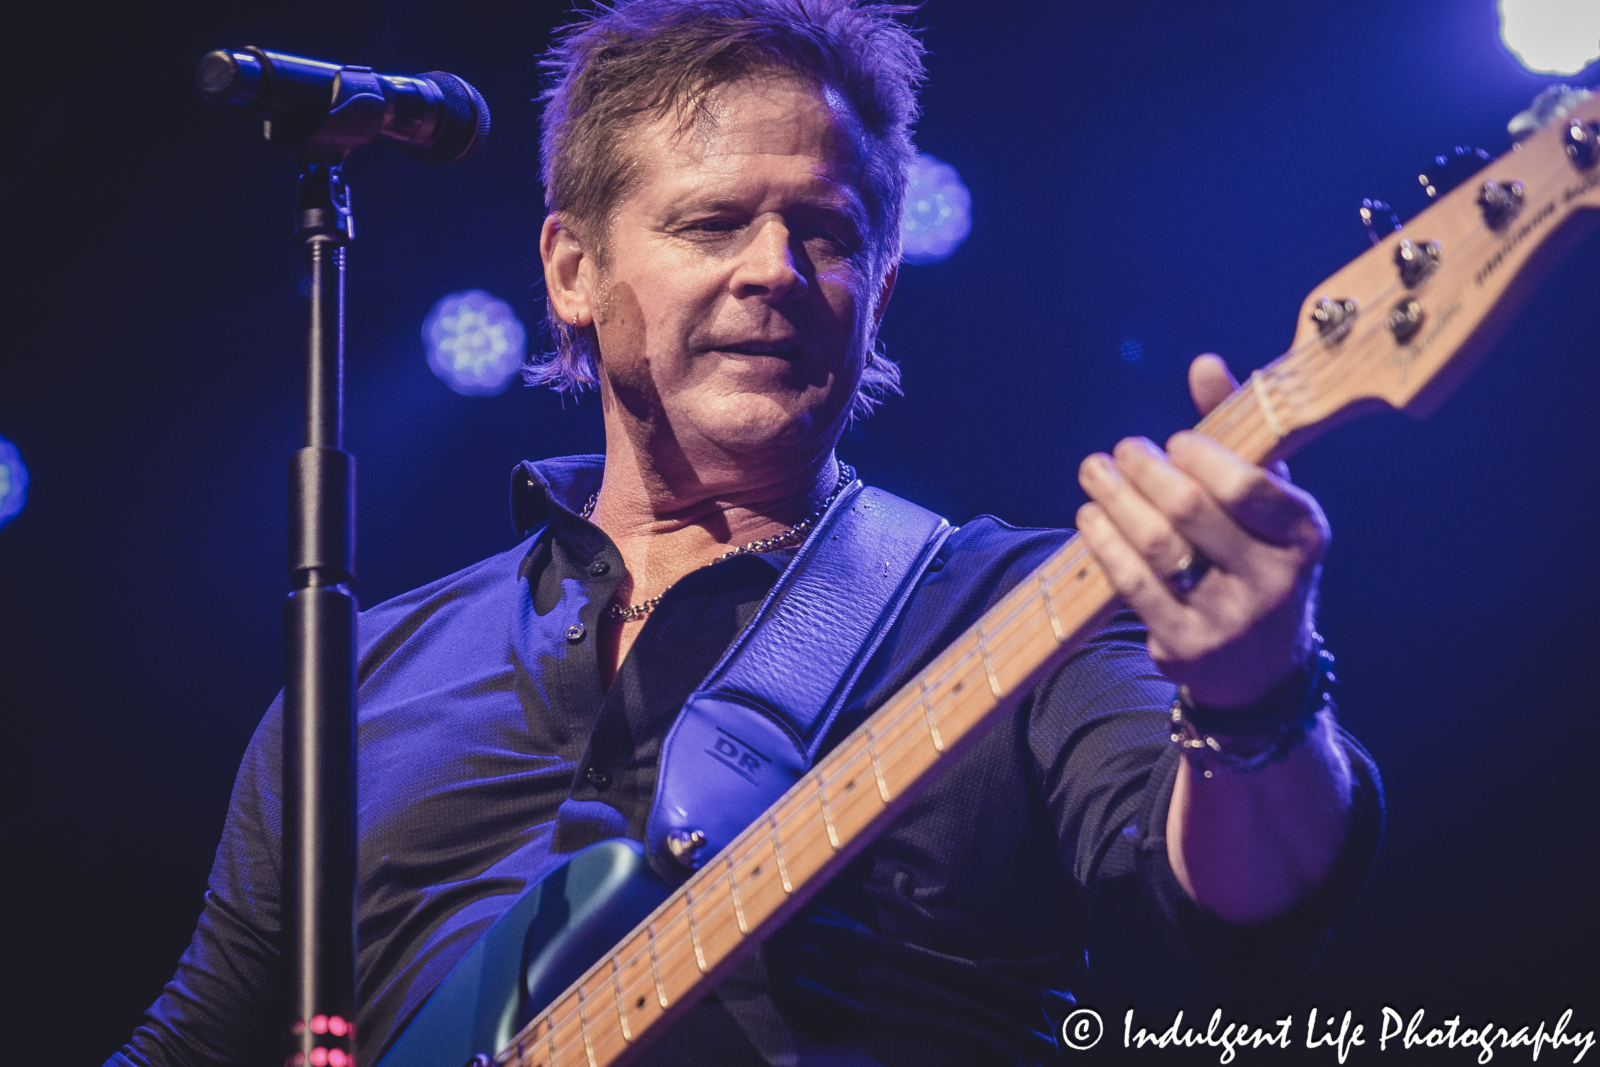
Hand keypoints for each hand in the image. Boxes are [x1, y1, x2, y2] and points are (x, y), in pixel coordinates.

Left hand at [1075, 354, 1327, 706]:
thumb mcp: (1267, 502)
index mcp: (1303, 534)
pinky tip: (1089, 518)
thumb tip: (1204, 364)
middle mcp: (1273, 579)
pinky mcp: (1185, 645)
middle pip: (1190, 509)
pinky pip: (1132, 584)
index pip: (1245, 485)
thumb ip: (1238, 434)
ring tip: (1095, 474)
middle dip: (1145, 470)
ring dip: (1114, 501)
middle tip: (1122, 450)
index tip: (1173, 441)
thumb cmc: (1257, 559)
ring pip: (1156, 546)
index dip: (1199, 455)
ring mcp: (1228, 617)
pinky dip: (1104, 543)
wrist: (1262, 669)